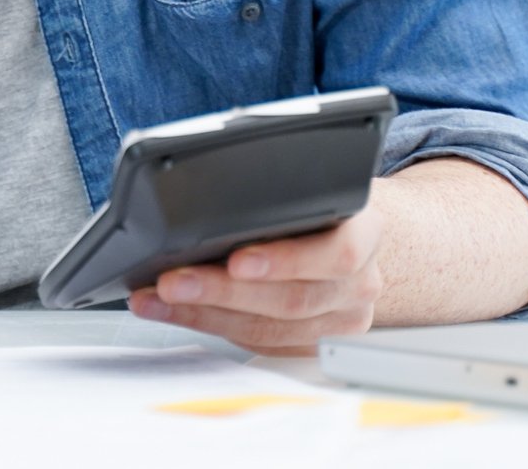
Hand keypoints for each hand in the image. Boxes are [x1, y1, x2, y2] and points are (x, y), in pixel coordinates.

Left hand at [128, 203, 386, 356]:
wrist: (353, 235)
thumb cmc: (325, 206)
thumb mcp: (317, 184)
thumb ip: (286, 192)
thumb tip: (212, 191)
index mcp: (368, 234)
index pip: (337, 255)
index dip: (286, 261)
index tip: (237, 260)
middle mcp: (359, 285)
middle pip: (292, 300)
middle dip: (223, 292)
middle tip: (174, 280)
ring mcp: (339, 321)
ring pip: (269, 329)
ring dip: (204, 313)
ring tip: (160, 297)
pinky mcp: (310, 344)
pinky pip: (257, 343)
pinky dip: (208, 324)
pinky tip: (174, 310)